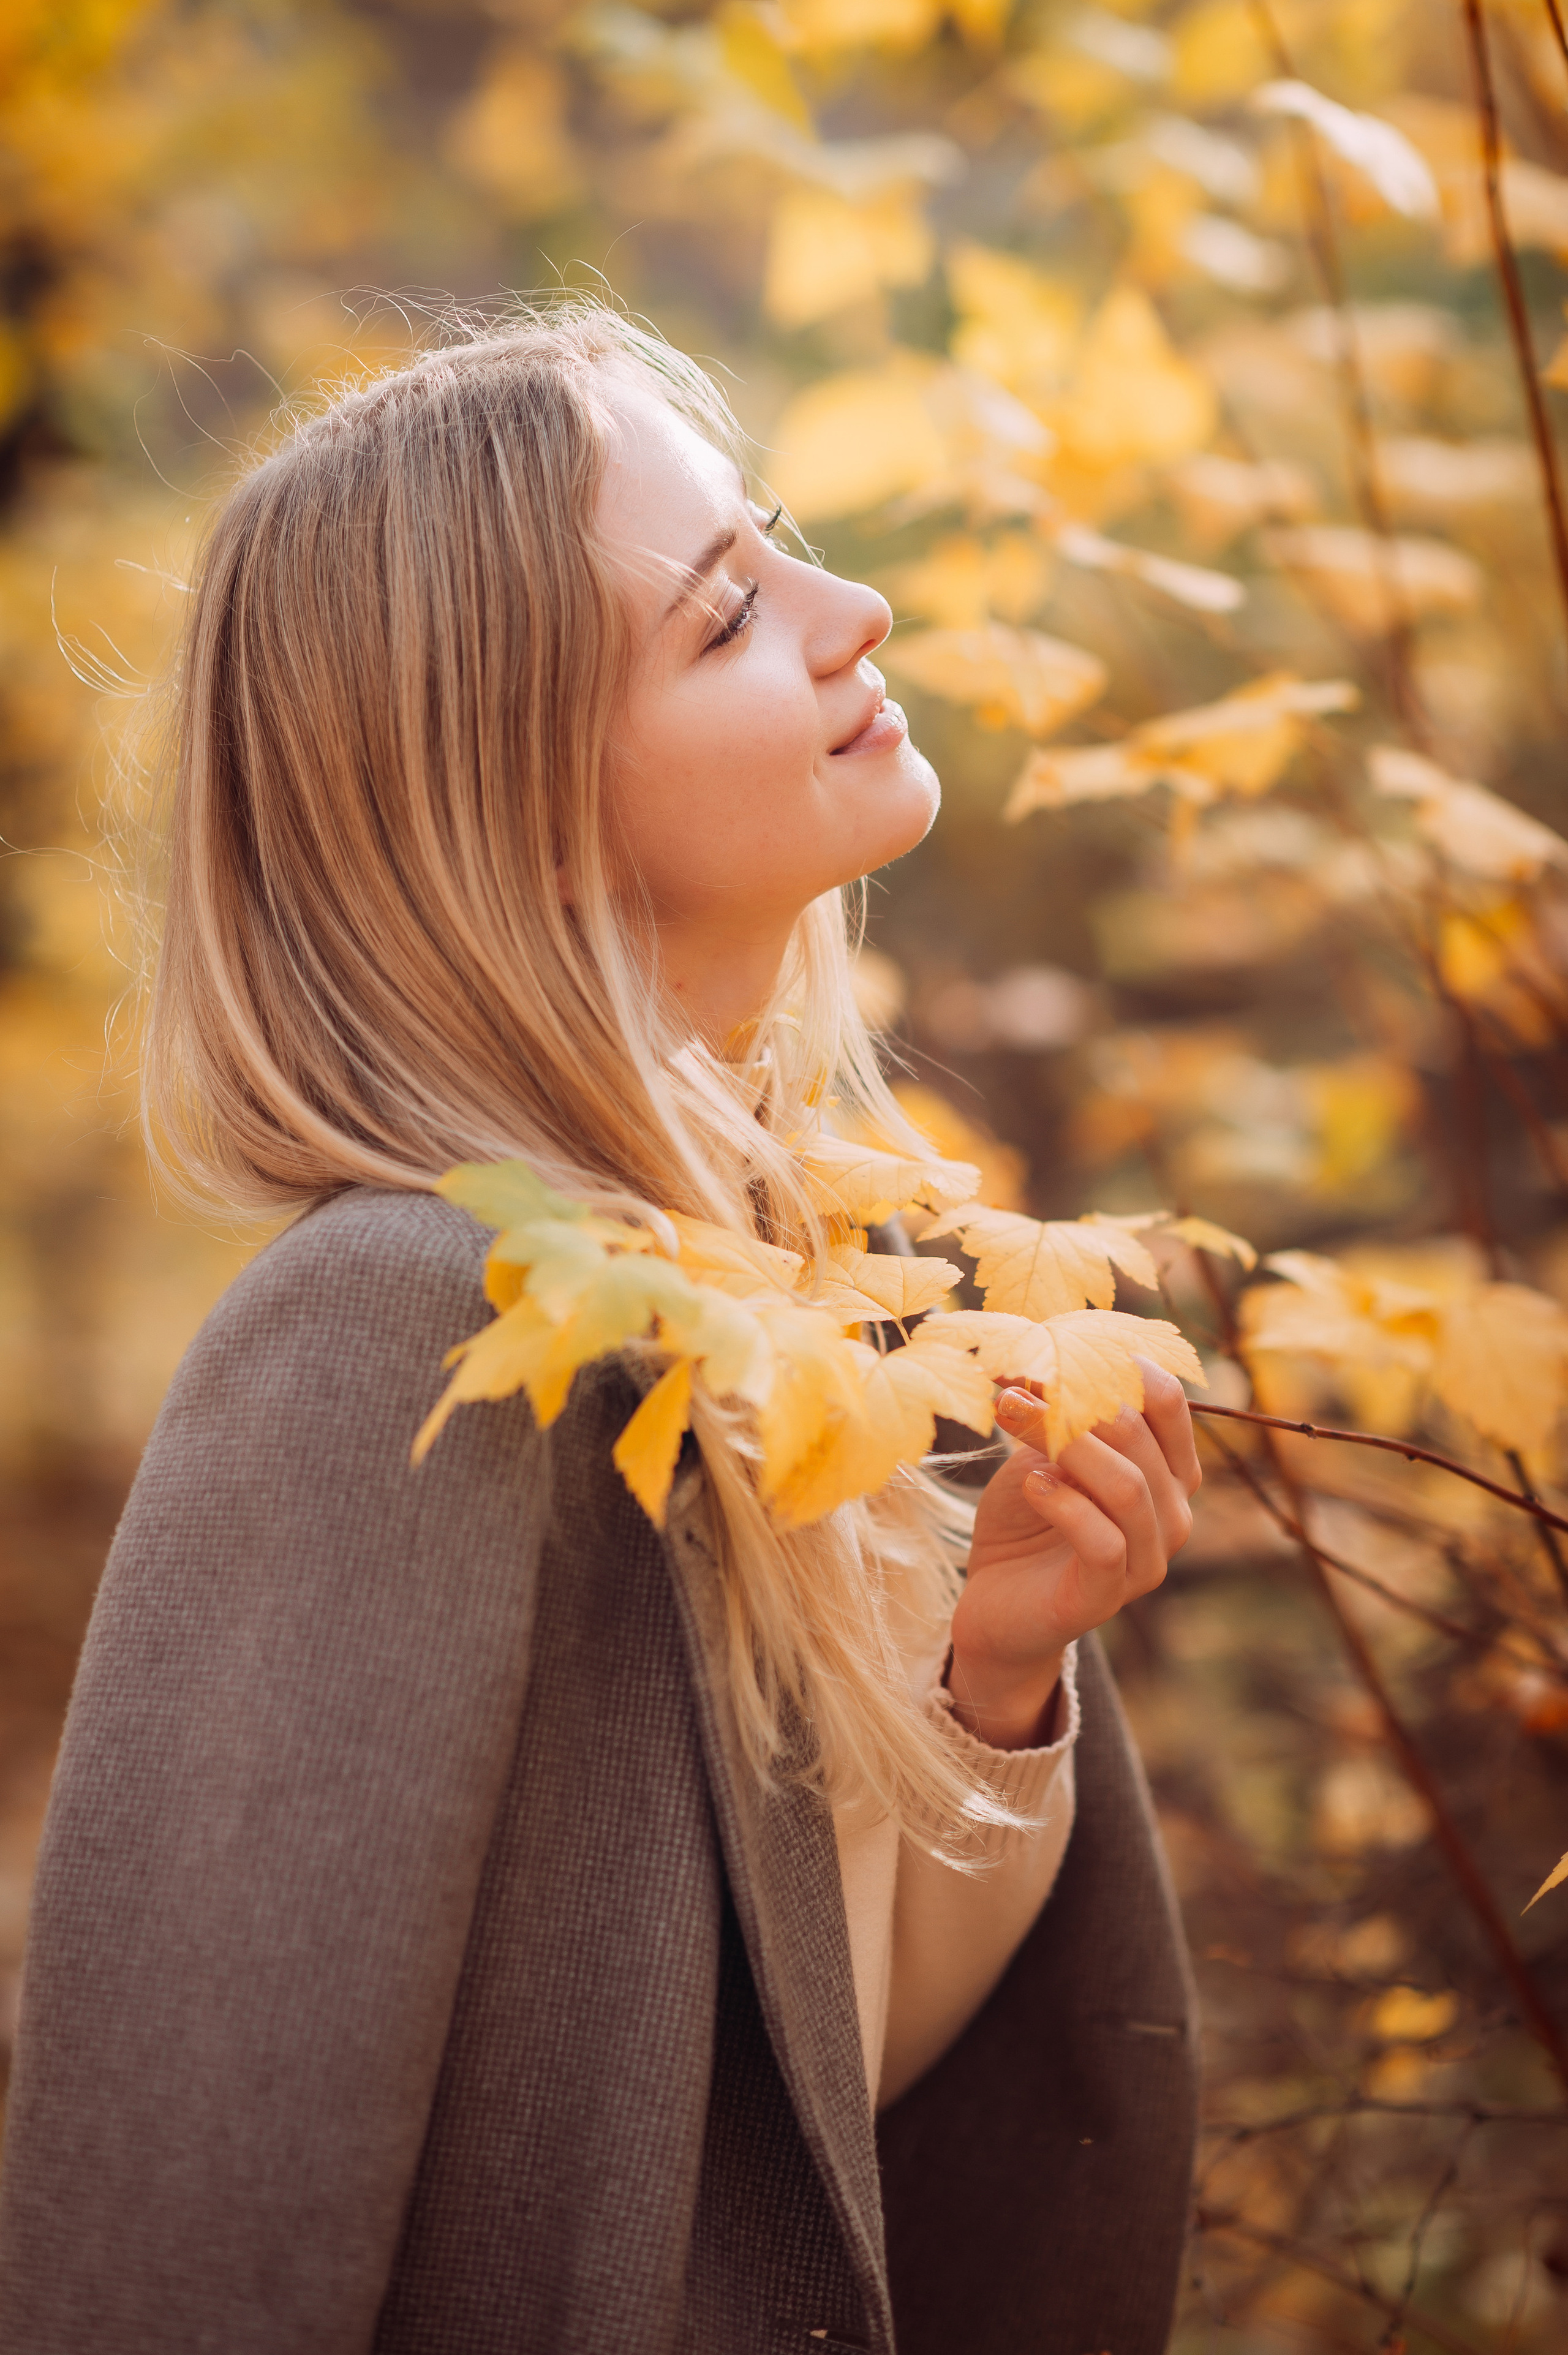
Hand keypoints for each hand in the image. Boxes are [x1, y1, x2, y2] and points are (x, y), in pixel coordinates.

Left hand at [945, 1358, 1200, 1749]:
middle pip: (1139, 1436)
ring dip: (1066, 1444)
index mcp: (1167, 1469)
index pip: (1167, 1400)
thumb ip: (1051, 1415)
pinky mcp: (1109, 1594)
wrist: (996, 1604)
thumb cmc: (1025, 1520)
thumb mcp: (1038, 1454)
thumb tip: (1033, 1358)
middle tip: (1013, 1384)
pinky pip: (1104, 1541)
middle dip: (1073, 1400)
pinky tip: (1031, 1485)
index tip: (1057, 1346)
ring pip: (1126, 1486)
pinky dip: (1065, 1504)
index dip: (1115, 1364)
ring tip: (1013, 1420)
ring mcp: (1148, 1559)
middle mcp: (1172, 1513)